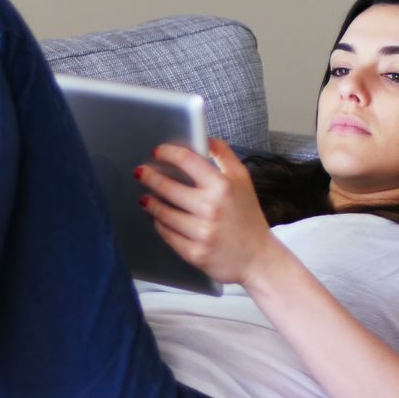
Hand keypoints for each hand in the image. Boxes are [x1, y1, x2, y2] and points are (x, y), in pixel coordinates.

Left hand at [135, 138, 275, 283]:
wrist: (258, 258)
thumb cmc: (248, 217)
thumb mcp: (243, 180)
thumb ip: (224, 156)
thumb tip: (205, 138)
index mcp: (223, 186)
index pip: (186, 160)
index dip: (167, 153)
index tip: (156, 152)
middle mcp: (211, 208)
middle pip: (167, 187)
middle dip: (149, 177)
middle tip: (141, 173)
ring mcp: (201, 232)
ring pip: (163, 212)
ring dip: (150, 202)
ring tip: (146, 197)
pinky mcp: (194, 253)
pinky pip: (167, 234)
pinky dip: (160, 224)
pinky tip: (158, 218)